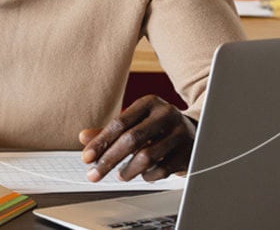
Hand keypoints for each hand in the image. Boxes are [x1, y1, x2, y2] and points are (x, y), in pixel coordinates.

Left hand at [80, 95, 194, 182]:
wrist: (196, 133)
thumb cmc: (157, 128)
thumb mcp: (135, 123)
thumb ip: (109, 130)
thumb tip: (83, 137)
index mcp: (149, 103)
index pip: (119, 123)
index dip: (100, 142)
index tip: (86, 158)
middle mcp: (166, 115)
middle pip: (131, 139)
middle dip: (109, 160)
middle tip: (94, 175)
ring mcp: (180, 133)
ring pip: (147, 156)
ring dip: (128, 170)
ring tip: (120, 175)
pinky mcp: (189, 152)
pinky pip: (162, 169)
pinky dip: (148, 176)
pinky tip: (143, 174)